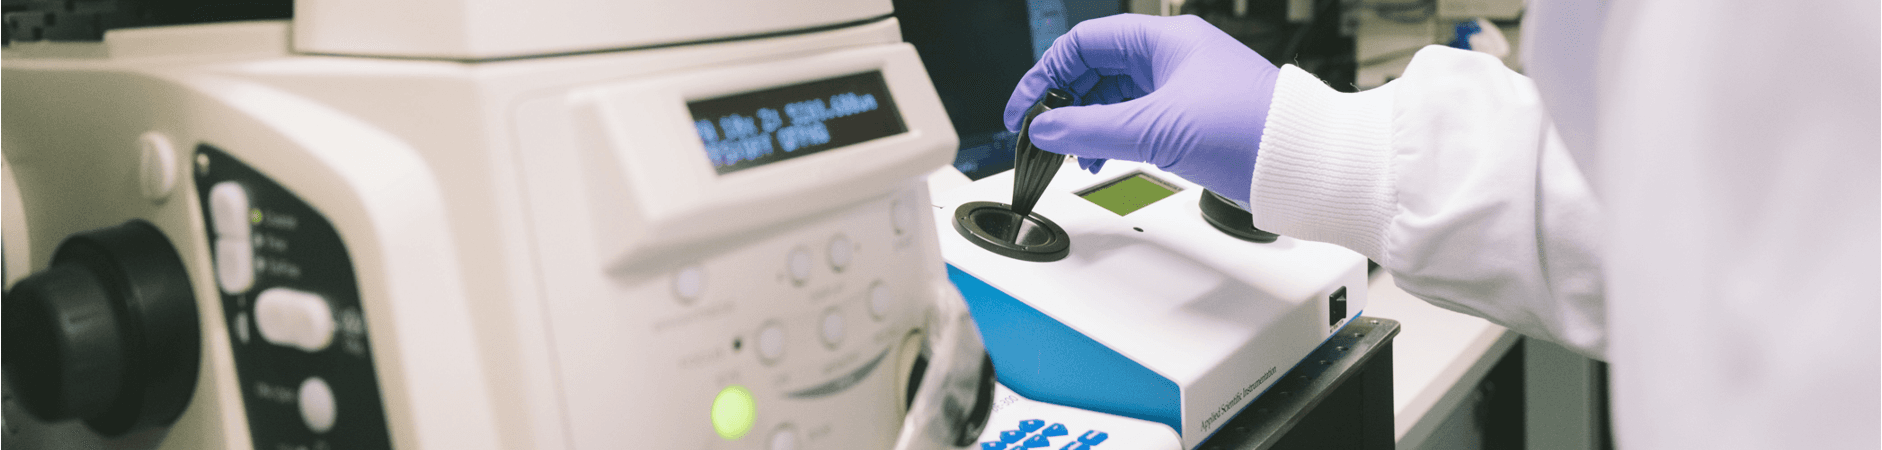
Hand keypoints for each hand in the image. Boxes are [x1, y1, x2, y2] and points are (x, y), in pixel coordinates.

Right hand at [1003, 14, 1279, 203]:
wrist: (1305, 164)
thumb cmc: (1250, 132)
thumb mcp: (1154, 130)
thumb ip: (1089, 130)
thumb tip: (1045, 129)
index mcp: (1163, 39)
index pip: (1083, 43)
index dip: (1045, 75)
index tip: (1024, 110)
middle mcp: (1173, 55)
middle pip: (1097, 67)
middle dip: (1065, 101)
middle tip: (1043, 135)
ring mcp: (1184, 84)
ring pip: (1116, 94)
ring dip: (1089, 123)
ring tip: (1075, 154)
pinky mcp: (1195, 115)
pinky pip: (1139, 115)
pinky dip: (1115, 135)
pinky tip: (1105, 157)